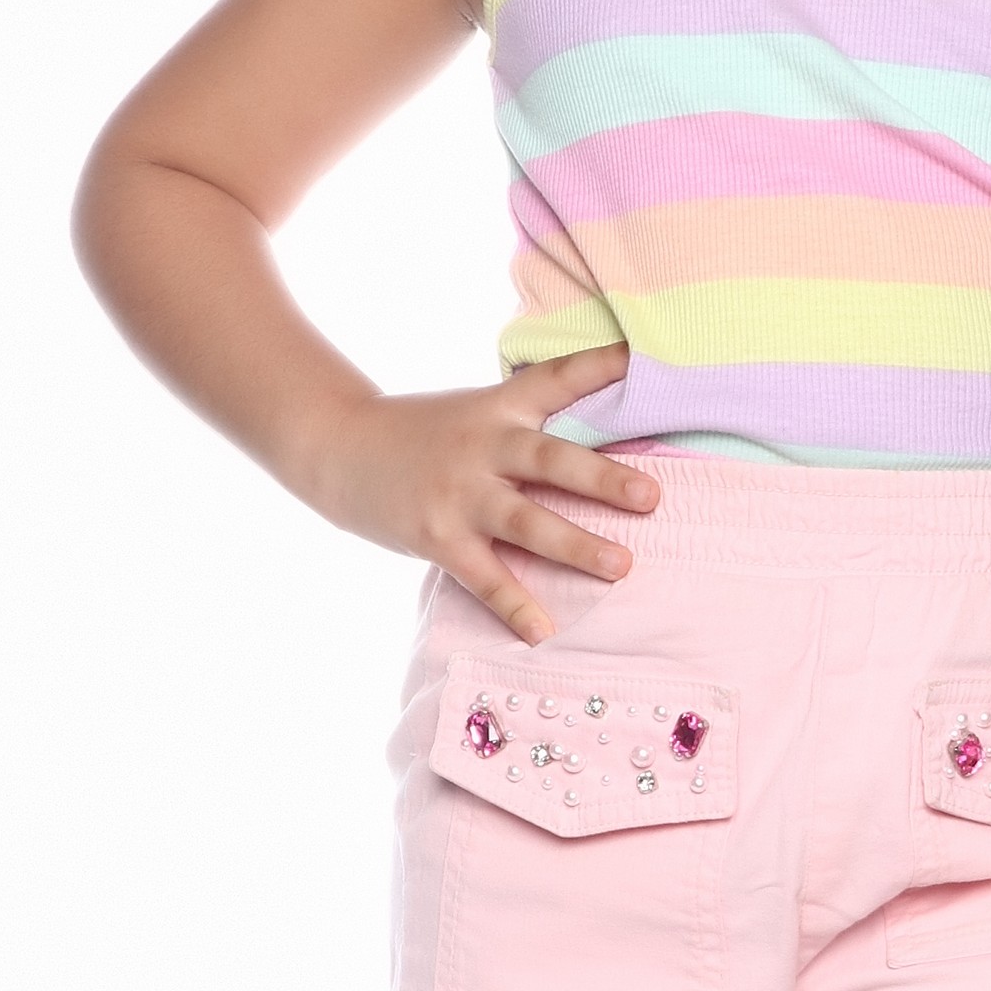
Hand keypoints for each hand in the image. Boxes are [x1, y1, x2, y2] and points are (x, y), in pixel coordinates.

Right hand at [298, 347, 657, 642]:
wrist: (339, 448)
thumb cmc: (423, 434)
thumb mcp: (475, 411)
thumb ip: (527, 420)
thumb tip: (601, 433)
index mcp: (498, 408)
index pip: (554, 380)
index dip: (597, 366)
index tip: (639, 358)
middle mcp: (483, 447)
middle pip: (550, 460)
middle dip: (603, 479)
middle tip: (651, 497)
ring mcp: (459, 495)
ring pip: (526, 522)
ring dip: (575, 545)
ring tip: (621, 566)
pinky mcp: (437, 537)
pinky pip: (484, 577)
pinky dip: (514, 606)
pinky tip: (543, 632)